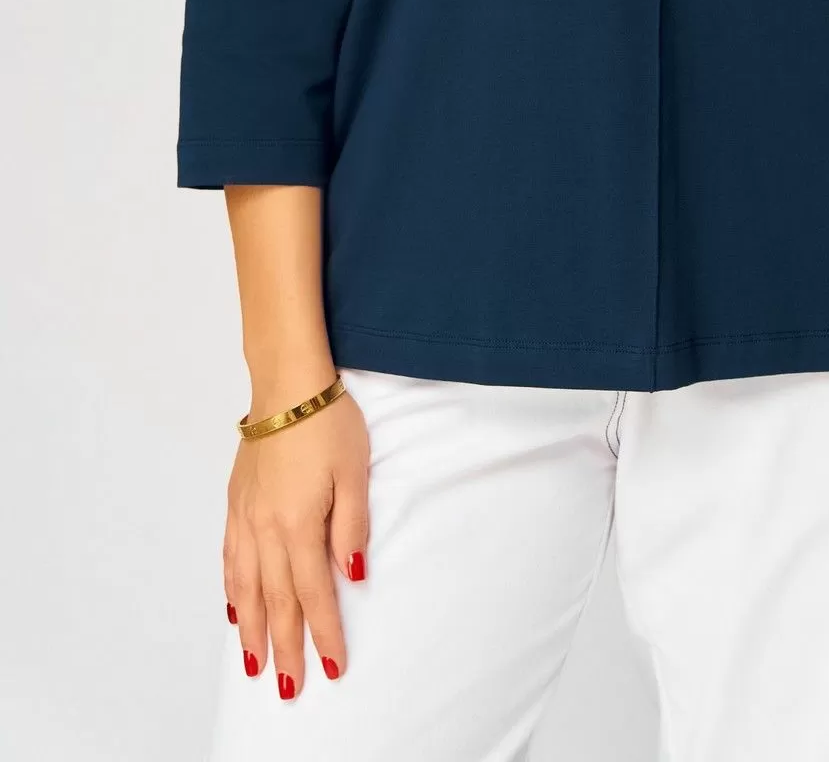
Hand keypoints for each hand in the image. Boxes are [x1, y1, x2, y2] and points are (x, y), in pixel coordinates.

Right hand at [223, 380, 369, 698]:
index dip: (324, 633)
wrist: (286, 384)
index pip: (313, 594)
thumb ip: (351, 528)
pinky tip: (233, 607)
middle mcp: (266, 529)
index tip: (332, 667)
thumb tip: (350, 578)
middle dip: (283, 648)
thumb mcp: (355, 473)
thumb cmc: (327, 423)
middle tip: (288, 688)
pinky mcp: (235, 502)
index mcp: (299, 525)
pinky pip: (229, 558)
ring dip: (250, 629)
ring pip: (245, 587)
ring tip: (253, 663)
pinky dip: (231, 589)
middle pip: (275, 601)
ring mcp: (245, 517)